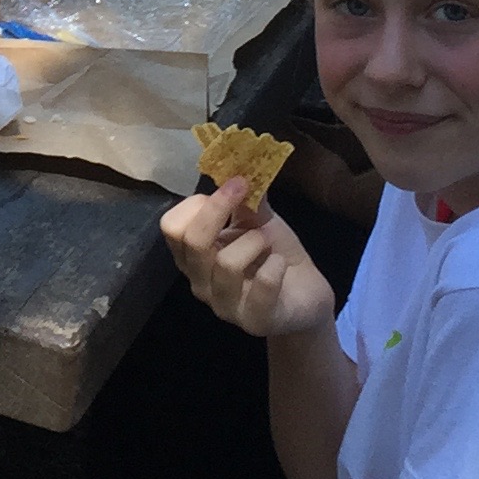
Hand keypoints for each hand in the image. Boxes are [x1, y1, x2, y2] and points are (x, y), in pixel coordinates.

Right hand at [161, 182, 335, 339]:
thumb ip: (247, 197)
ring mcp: (224, 306)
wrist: (306, 297)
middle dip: (218, 209)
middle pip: (191, 242)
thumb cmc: (274, 255)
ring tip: (267, 243)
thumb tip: (242, 157)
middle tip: (245, 190)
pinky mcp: (253, 321)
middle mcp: (200, 281)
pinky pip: (260, 287)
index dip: (199, 202)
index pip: (172, 227)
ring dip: (254, 242)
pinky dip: (275, 267)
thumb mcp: (259, 220)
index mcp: (194, 255)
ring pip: (225, 264)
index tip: (232, 184)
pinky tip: (281, 265)